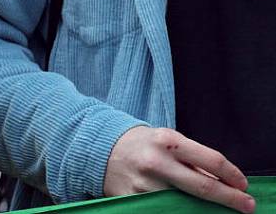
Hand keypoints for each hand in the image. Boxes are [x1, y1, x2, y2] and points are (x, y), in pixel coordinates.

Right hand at [104, 127, 254, 212]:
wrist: (101, 149)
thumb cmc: (143, 144)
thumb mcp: (168, 141)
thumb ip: (193, 159)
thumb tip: (222, 183)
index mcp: (168, 141)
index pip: (212, 160)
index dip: (233, 175)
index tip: (243, 185)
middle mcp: (156, 161)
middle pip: (204, 186)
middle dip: (231, 198)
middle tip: (247, 205)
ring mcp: (144, 183)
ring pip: (186, 203)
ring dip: (204, 208)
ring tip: (211, 207)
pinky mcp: (134, 200)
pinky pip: (164, 210)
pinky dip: (178, 211)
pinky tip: (183, 208)